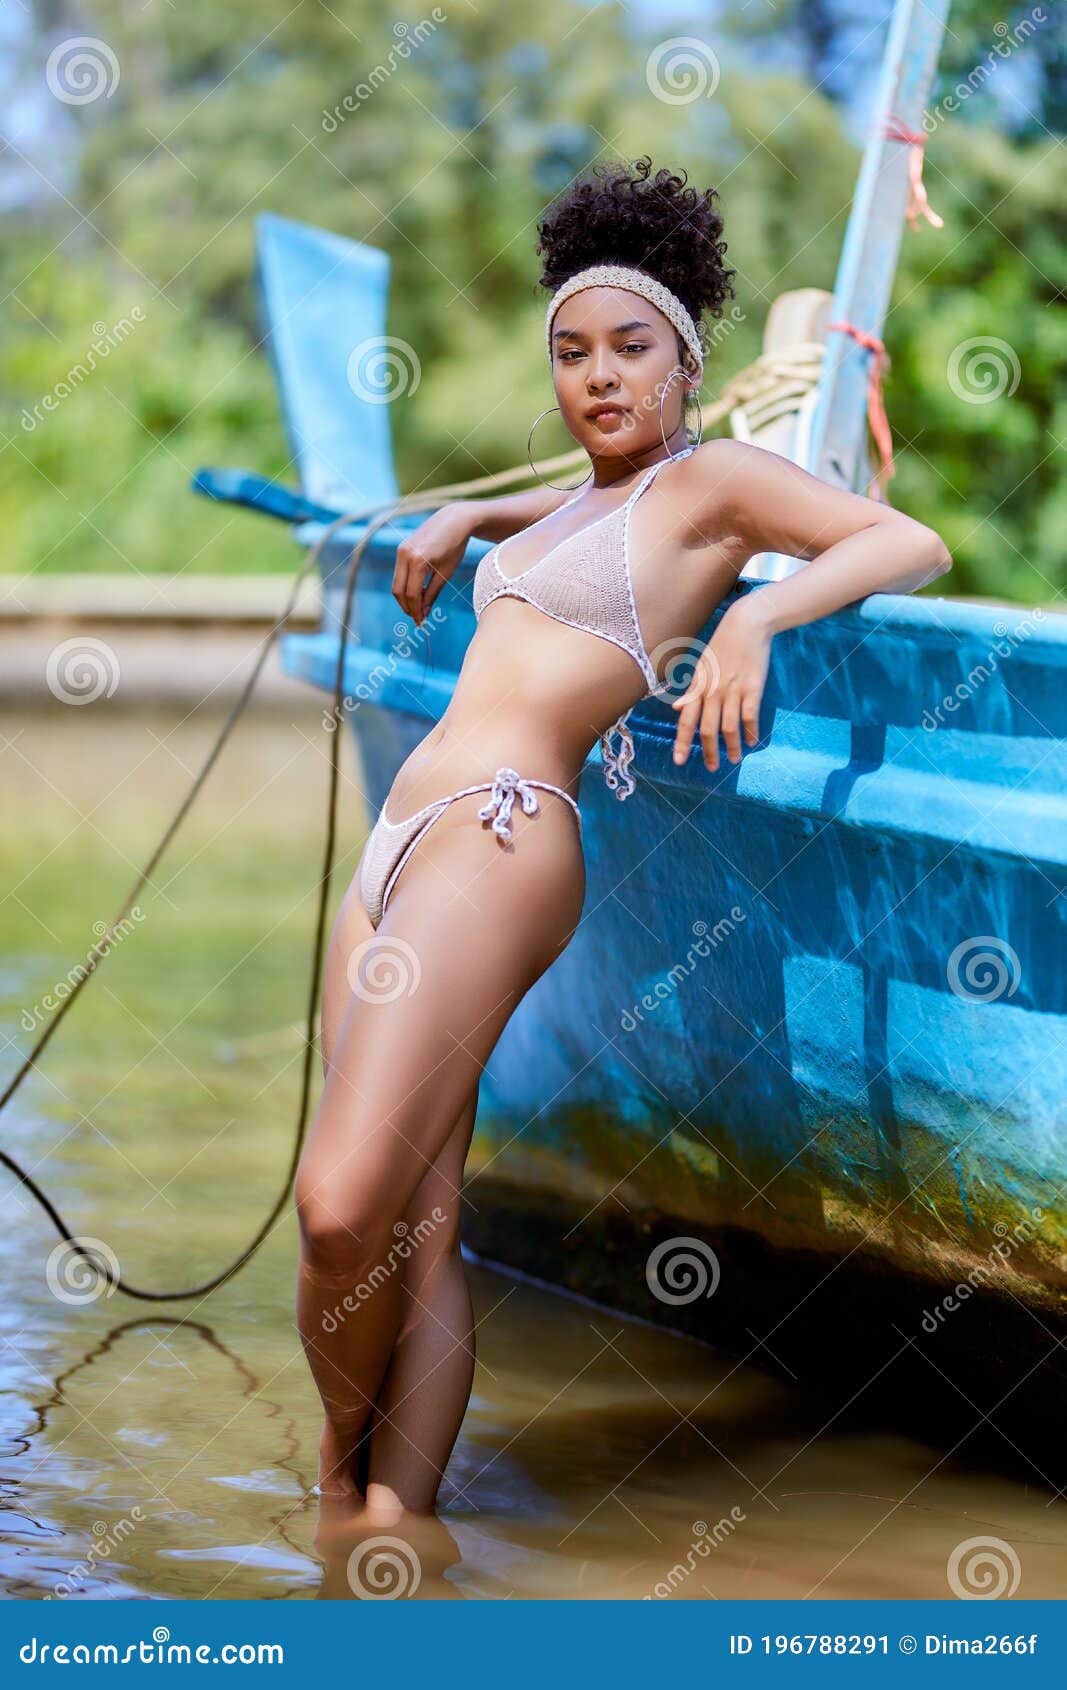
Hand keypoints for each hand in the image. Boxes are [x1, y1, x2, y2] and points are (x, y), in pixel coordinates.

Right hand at [392, 502, 475, 624]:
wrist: (452, 520)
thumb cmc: (454, 547)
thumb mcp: (445, 573)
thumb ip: (432, 594)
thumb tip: (424, 614)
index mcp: (418, 561)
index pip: (412, 594)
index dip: (416, 611)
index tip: (422, 623)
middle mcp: (405, 555)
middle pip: (399, 591)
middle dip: (407, 607)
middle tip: (418, 619)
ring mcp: (400, 551)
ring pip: (397, 583)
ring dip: (405, 598)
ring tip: (418, 608)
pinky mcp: (401, 549)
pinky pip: (399, 573)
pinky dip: (406, 586)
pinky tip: (417, 593)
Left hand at [670, 597, 771, 771]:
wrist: (746, 625)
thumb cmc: (723, 646)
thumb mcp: (702, 667)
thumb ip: (691, 690)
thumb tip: (677, 707)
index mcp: (698, 687)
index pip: (686, 720)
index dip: (681, 742)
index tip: (679, 761)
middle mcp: (713, 691)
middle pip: (707, 729)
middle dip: (709, 752)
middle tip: (712, 767)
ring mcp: (733, 690)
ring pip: (729, 727)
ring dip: (732, 746)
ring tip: (734, 760)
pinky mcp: (753, 688)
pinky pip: (750, 716)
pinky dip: (751, 732)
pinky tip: (752, 742)